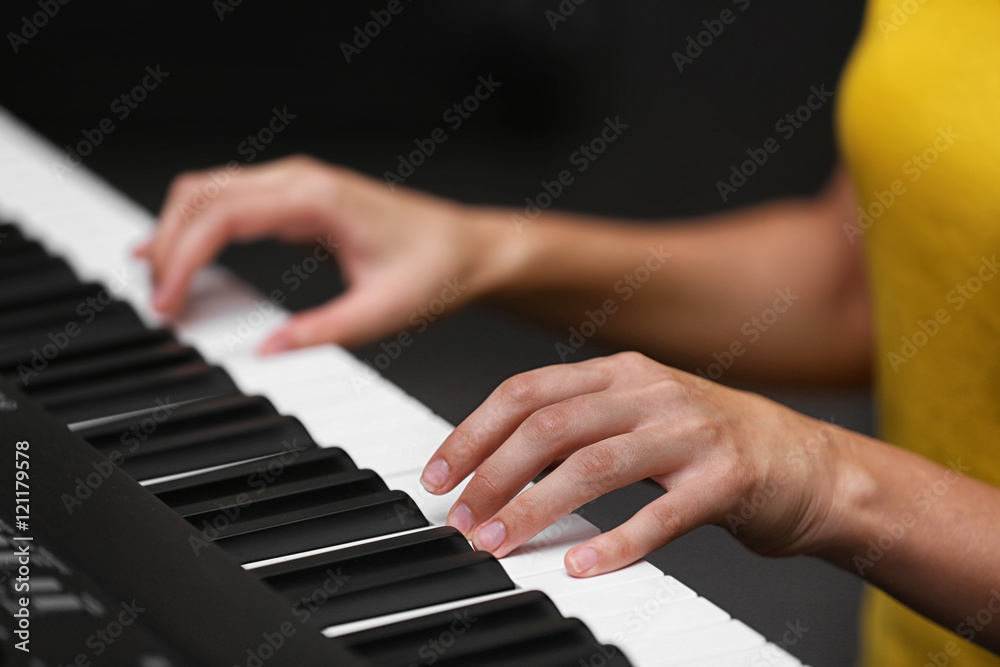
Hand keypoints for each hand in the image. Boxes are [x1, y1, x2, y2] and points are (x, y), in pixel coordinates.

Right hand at [138, 156, 503, 351]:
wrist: (470, 250)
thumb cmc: (437, 269)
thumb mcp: (381, 312)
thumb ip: (321, 333)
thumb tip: (267, 351)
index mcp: (316, 199)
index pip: (221, 216)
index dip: (183, 258)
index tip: (169, 302)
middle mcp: (301, 181)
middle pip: (202, 194)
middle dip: (168, 242)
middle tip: (158, 298)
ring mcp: (299, 185)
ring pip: (212, 191)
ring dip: (178, 229)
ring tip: (159, 279)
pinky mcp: (302, 199)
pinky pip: (234, 202)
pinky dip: (201, 227)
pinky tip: (189, 255)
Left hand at [420, 351, 847, 575]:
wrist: (808, 464)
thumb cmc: (712, 445)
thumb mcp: (640, 415)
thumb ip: (579, 426)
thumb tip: (498, 464)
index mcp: (621, 372)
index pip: (528, 391)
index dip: (474, 432)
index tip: (440, 476)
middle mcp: (651, 392)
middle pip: (550, 425)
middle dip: (494, 474)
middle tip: (464, 519)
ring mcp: (690, 431)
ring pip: (594, 464)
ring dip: (536, 507)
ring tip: (500, 543)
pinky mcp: (726, 479)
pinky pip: (660, 514)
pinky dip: (615, 542)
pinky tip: (581, 566)